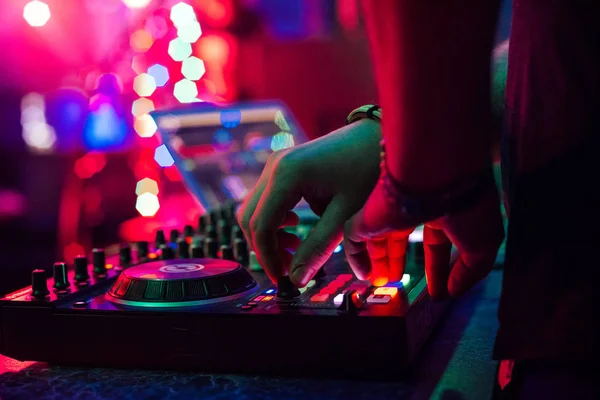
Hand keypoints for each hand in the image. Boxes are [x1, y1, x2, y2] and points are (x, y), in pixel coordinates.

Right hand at [237, 119, 381, 284]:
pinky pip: (266, 200)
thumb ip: (319, 247)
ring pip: (255, 209)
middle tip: (289, 270)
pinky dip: (275, 220)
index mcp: (287, 175)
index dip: (268, 257)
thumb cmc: (367, 170)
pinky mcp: (283, 167)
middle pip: (249, 218)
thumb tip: (297, 280)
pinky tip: (297, 228)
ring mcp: (276, 164)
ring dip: (269, 235)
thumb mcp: (345, 214)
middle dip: (266, 249)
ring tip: (296, 250)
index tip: (282, 280)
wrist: (377, 136)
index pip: (261, 225)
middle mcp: (274, 166)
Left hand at [344, 173, 504, 298]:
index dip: (438, 266)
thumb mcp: (483, 244)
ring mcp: (390, 208)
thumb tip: (454, 290)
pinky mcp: (367, 213)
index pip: (437, 239)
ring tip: (380, 284)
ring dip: (380, 261)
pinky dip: (357, 257)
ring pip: (379, 236)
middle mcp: (415, 205)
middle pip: (404, 237)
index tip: (438, 291)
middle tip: (402, 285)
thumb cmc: (466, 202)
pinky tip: (363, 275)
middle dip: (403, 261)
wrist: (435, 172)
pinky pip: (355, 238)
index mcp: (444, 207)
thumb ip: (470, 271)